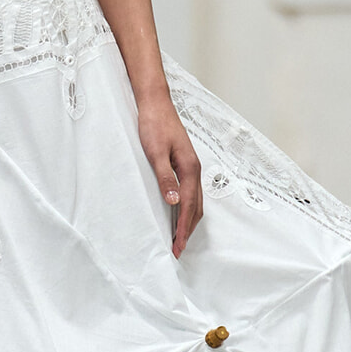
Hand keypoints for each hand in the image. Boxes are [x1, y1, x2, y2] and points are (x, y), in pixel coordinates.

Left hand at [138, 92, 202, 257]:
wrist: (155, 103)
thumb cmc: (154, 125)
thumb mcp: (155, 153)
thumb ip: (165, 178)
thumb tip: (173, 202)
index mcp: (189, 169)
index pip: (188, 206)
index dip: (183, 228)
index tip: (177, 246)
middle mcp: (194, 169)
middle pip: (196, 207)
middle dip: (188, 230)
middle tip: (178, 249)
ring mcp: (191, 166)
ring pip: (195, 200)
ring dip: (189, 220)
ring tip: (179, 237)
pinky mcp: (184, 163)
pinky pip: (190, 191)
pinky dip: (187, 207)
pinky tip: (178, 212)